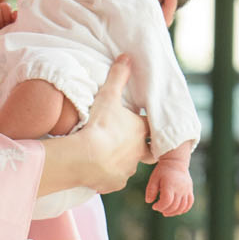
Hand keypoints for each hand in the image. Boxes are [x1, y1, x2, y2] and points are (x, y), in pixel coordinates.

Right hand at [73, 54, 150, 192]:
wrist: (86, 157)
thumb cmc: (100, 125)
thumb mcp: (108, 96)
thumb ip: (118, 77)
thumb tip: (127, 56)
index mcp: (140, 131)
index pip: (152, 128)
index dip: (149, 125)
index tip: (144, 123)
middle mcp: (139, 152)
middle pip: (149, 152)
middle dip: (145, 149)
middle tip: (133, 145)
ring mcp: (128, 169)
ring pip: (129, 166)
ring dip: (122, 162)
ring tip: (107, 157)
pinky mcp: (115, 183)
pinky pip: (114, 179)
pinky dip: (108, 175)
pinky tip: (97, 171)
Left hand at [144, 156, 194, 217]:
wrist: (176, 162)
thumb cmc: (163, 171)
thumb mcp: (154, 178)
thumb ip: (150, 190)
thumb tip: (149, 201)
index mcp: (170, 185)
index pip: (167, 201)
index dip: (160, 206)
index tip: (154, 206)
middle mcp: (180, 188)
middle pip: (174, 206)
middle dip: (165, 210)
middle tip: (159, 208)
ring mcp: (186, 190)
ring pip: (182, 207)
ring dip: (173, 213)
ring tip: (166, 212)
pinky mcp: (190, 190)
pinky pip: (189, 203)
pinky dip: (183, 209)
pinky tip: (176, 211)